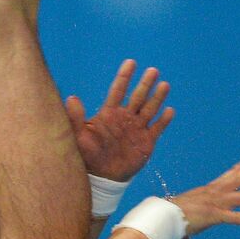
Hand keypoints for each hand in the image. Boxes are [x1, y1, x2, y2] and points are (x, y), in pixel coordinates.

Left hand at [66, 60, 174, 181]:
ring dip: (157, 97)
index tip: (131, 62)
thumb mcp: (79, 136)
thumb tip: (70, 98)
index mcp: (110, 113)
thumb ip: (75, 118)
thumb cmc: (88, 155)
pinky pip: (157, 128)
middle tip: (153, 70)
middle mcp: (126, 117)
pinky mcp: (147, 141)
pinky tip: (169, 110)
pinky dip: (163, 120)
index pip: (118, 90)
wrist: (103, 176)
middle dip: (145, 84)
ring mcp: (137, 128)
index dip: (124, 76)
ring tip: (164, 84)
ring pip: (149, 109)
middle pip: (137, 97)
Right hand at [168, 159, 239, 238]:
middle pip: (236, 179)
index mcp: (203, 194)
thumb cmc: (165, 225)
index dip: (234, 171)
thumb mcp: (183, 237)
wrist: (158, 219)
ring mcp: (214, 203)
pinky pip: (236, 218)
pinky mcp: (214, 215)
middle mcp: (211, 195)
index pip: (222, 179)